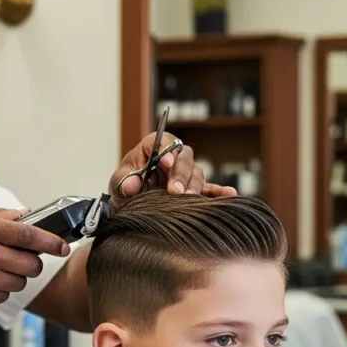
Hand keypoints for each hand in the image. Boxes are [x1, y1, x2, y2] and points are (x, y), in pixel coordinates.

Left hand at [108, 131, 236, 208]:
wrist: (130, 206)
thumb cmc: (124, 188)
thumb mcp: (117, 184)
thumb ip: (122, 181)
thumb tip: (131, 184)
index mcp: (153, 147)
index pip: (163, 140)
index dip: (166, 148)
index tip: (165, 162)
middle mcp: (173, 156)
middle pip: (184, 157)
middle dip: (180, 174)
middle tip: (174, 191)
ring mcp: (185, 172)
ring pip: (196, 172)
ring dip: (193, 186)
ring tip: (188, 199)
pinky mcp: (194, 189)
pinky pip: (209, 188)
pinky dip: (219, 192)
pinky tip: (229, 194)